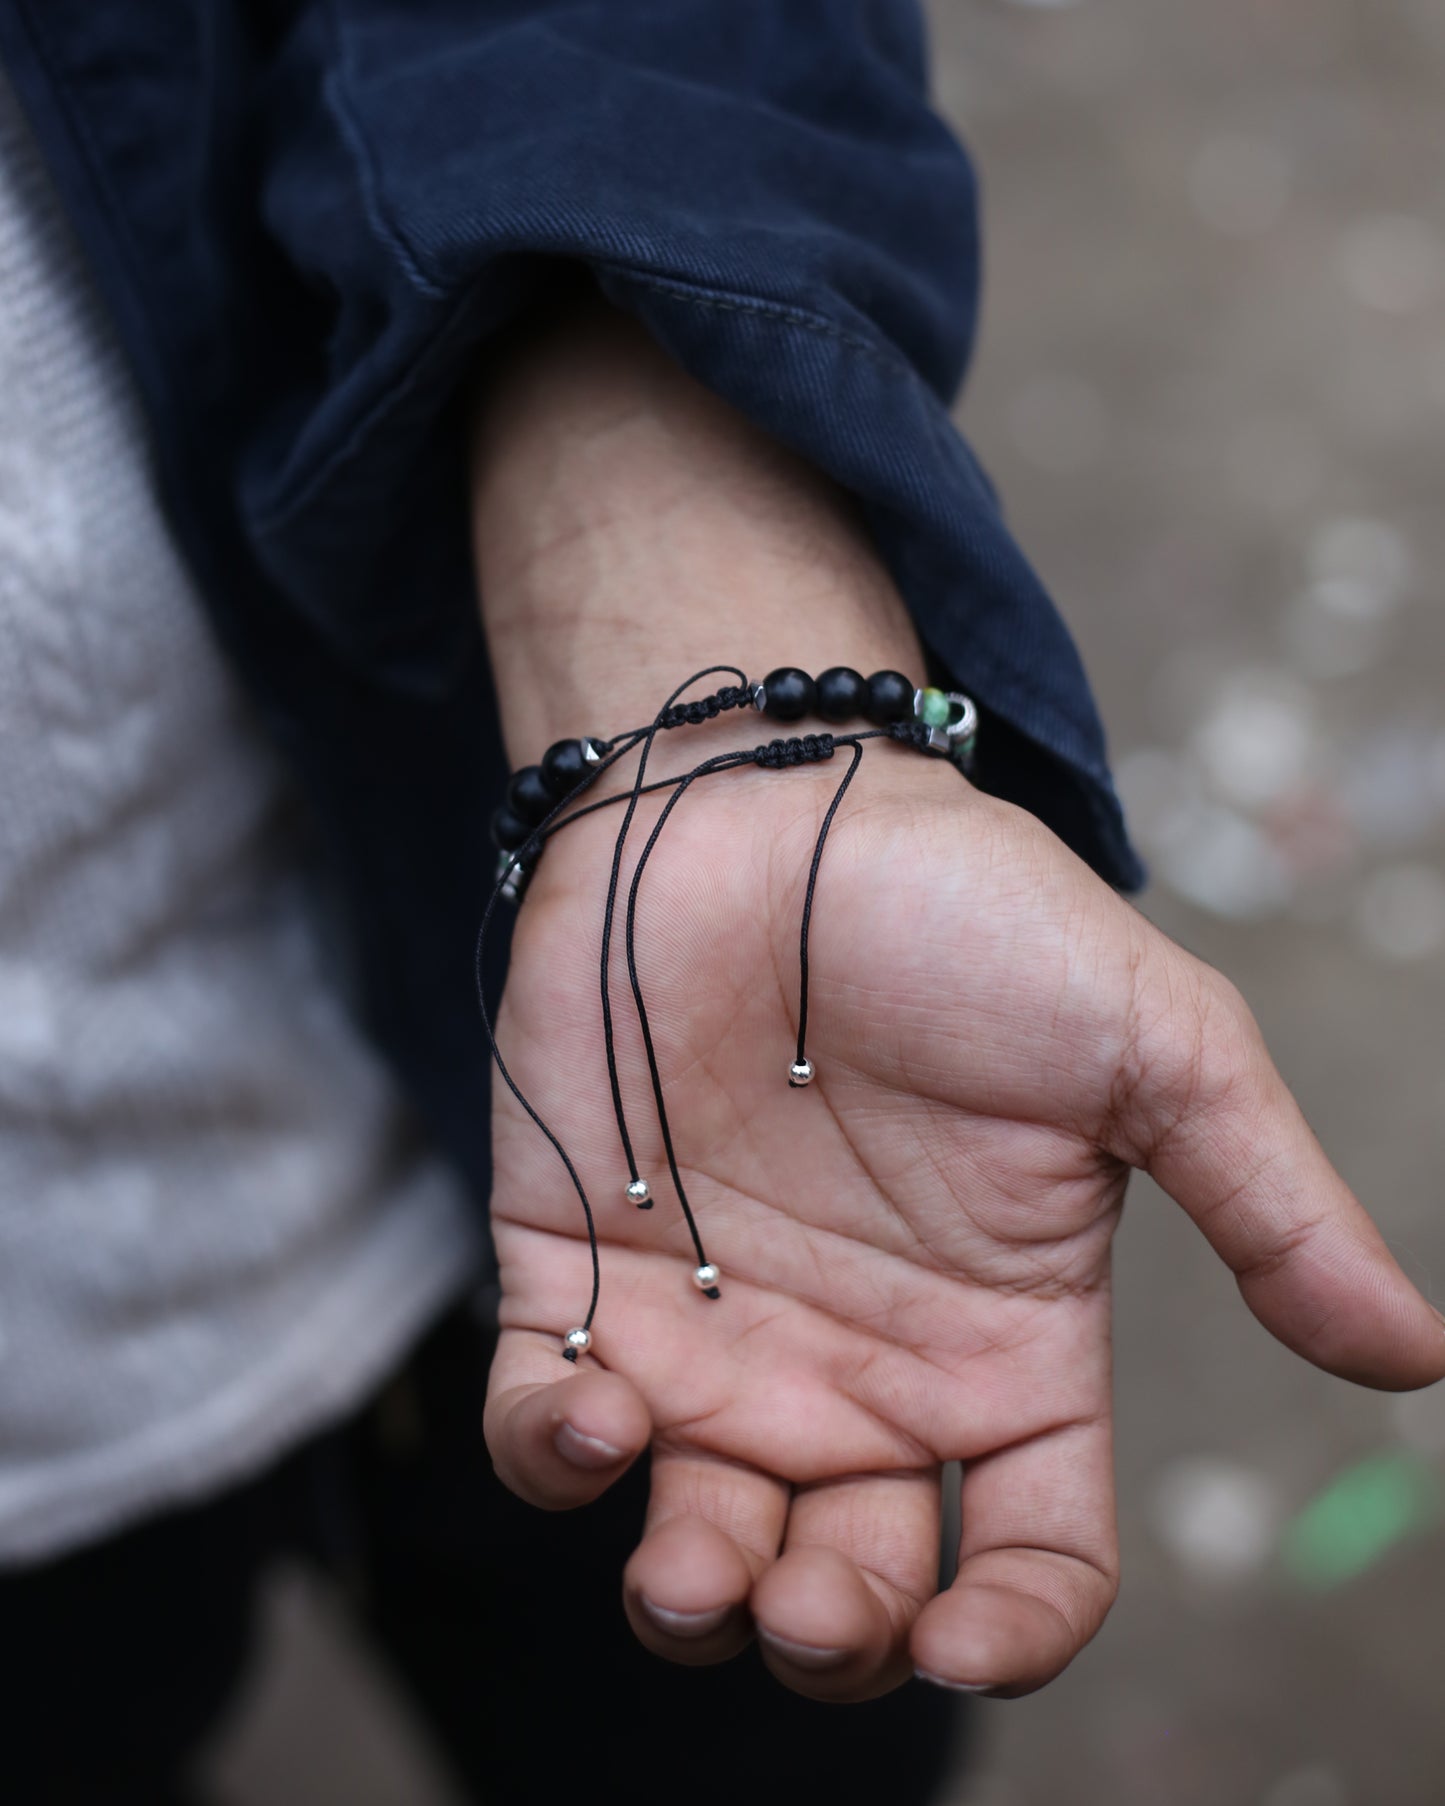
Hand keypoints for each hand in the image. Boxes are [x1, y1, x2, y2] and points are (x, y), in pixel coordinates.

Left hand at [482, 747, 1444, 1701]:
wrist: (771, 801)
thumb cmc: (968, 913)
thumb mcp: (1157, 1048)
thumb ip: (1269, 1206)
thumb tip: (1417, 1355)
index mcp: (1005, 1343)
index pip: (1029, 1549)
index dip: (1011, 1629)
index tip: (966, 1640)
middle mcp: (860, 1366)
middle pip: (853, 1581)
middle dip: (831, 1637)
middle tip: (815, 1602)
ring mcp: (714, 1329)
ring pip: (696, 1538)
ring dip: (688, 1600)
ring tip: (691, 1571)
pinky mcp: (580, 1271)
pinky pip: (544, 1421)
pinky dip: (552, 1459)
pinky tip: (591, 1418)